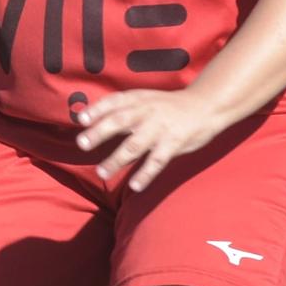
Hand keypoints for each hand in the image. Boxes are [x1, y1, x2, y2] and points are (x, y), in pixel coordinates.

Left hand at [74, 88, 230, 192]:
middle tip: (82, 144)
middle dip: (100, 132)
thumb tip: (92, 121)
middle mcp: (147, 112)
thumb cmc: (167, 105)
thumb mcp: (145, 99)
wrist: (205, 106)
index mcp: (138, 99)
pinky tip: (134, 186)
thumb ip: (122, 109)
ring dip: (116, 159)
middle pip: (120, 121)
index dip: (97, 109)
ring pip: (135, 145)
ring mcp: (160, 129)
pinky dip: (145, 174)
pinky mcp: (174, 144)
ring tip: (101, 172)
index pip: (114, 102)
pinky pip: (157, 161)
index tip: (80, 119)